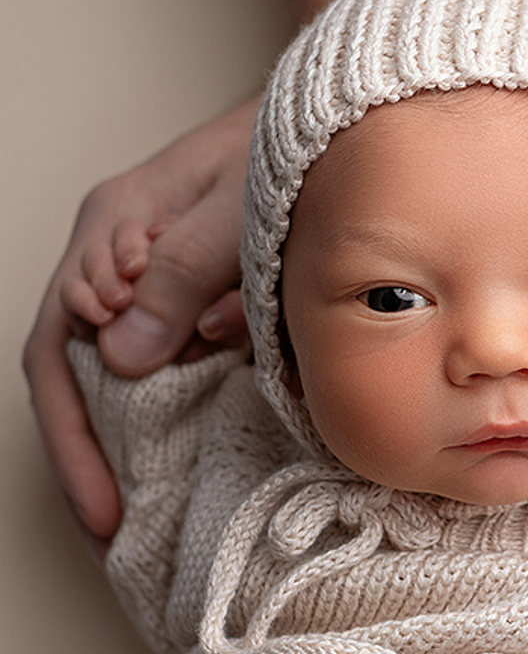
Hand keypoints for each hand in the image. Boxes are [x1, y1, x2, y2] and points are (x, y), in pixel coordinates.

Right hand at [23, 98, 254, 554]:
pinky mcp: (197, 288)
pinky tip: (173, 457)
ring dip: (120, 440)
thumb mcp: (235, 214)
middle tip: (112, 531)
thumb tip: (124, 357)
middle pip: (78, 367)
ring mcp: (155, 273)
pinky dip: (162, 408)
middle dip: (89, 453)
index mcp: (112, 230)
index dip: (77, 433)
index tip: (109, 502)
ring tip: (134, 514)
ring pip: (116, 368)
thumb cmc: (287, 152)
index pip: (62, 347)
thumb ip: (181, 276)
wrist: (339, 122)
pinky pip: (163, 355)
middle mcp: (120, 254)